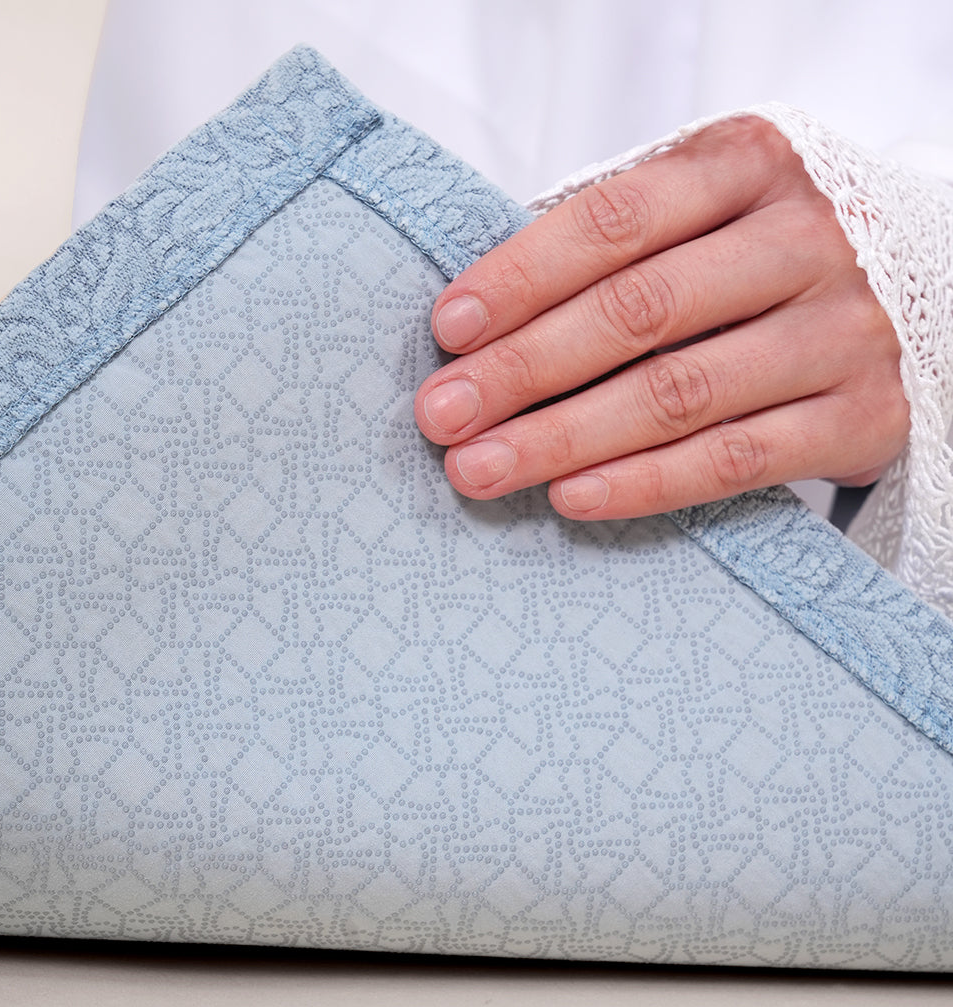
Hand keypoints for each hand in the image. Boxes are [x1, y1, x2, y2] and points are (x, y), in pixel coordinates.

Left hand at [414, 117, 906, 518]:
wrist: (911, 289)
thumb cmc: (755, 254)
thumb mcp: (698, 214)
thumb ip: (610, 249)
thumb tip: (473, 325)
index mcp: (747, 167)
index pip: (615, 220)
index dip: (522, 276)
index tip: (447, 329)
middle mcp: (806, 238)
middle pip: (639, 310)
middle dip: (524, 368)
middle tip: (441, 415)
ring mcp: (843, 329)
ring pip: (680, 393)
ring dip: (563, 438)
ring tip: (479, 470)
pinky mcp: (863, 416)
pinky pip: (735, 460)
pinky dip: (644, 483)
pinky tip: (570, 497)